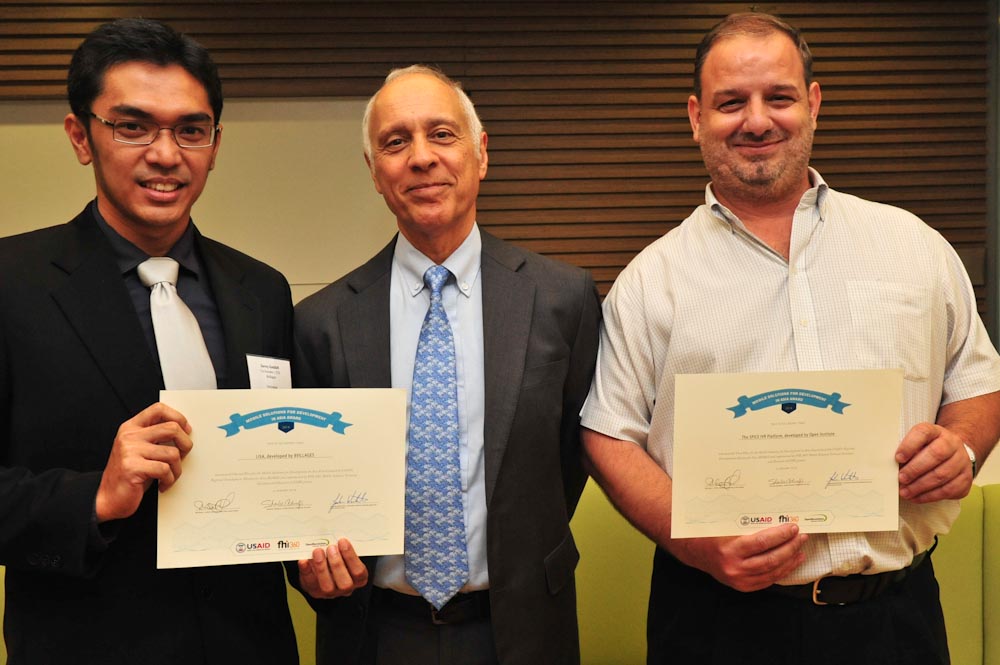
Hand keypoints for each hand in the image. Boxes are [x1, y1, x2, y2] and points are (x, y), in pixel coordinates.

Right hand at [95, 402, 192, 521]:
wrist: (109, 499)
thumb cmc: (130, 474)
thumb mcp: (140, 449)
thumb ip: (155, 437)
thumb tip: (185, 431)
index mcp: (131, 427)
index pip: (158, 409)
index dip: (178, 417)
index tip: (186, 430)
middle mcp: (129, 436)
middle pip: (172, 428)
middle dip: (186, 444)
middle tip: (183, 456)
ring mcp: (129, 451)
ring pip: (172, 452)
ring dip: (177, 468)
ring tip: (170, 476)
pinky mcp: (132, 468)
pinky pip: (165, 469)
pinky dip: (169, 480)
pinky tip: (163, 484)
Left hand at [298, 539, 368, 598]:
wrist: (324, 575)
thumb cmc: (339, 561)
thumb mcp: (346, 556)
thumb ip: (344, 550)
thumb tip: (335, 536)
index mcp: (358, 579)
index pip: (358, 572)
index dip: (350, 557)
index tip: (343, 541)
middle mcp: (346, 588)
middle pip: (345, 583)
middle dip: (337, 564)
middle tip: (331, 548)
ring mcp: (330, 592)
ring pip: (327, 586)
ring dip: (322, 567)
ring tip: (318, 551)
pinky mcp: (314, 591)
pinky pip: (309, 583)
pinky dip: (306, 570)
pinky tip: (304, 560)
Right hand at [670, 524, 806, 591]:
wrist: (694, 551)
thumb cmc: (709, 533)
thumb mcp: (724, 524)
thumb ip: (746, 523)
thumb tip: (774, 516)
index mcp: (729, 549)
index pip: (762, 542)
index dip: (780, 535)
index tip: (793, 527)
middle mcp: (734, 567)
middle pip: (770, 559)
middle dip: (790, 547)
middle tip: (801, 537)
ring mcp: (738, 579)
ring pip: (771, 572)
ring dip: (789, 561)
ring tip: (800, 550)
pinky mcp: (742, 586)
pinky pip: (767, 581)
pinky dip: (781, 572)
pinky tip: (790, 563)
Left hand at [896, 422, 972, 502]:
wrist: (953, 454)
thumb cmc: (927, 449)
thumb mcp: (916, 443)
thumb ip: (905, 450)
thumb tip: (889, 466)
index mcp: (936, 431)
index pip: (923, 433)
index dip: (910, 445)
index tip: (898, 457)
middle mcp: (952, 443)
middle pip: (935, 454)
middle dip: (915, 469)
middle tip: (901, 478)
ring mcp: (962, 461)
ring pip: (942, 474)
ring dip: (920, 486)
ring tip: (905, 491)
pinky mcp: (965, 479)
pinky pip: (949, 490)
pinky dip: (930, 496)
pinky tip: (916, 497)